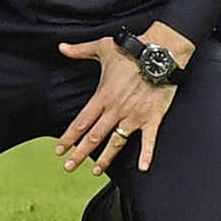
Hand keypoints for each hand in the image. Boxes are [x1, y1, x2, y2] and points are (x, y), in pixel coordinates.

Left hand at [54, 23, 193, 174]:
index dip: (69, 138)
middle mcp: (116, 109)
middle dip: (80, 154)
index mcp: (103, 96)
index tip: (59, 150)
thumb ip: (80, 50)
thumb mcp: (102, 47)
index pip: (81, 122)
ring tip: (95, 172)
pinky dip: (147, 154)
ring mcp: (134, 116)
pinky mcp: (152, 117)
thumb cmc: (132, 50)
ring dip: (105, 158)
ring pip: (116, 142)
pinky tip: (143, 168)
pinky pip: (149, 139)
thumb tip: (62, 47)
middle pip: (94, 136)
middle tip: (69, 167)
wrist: (161, 52)